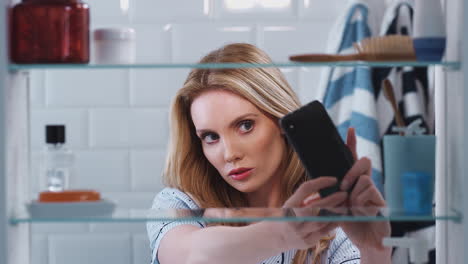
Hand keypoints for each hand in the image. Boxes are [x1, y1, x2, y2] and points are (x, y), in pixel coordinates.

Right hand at [278, 177, 346, 249]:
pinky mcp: (307, 242)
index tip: (333, 180)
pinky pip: (324, 232)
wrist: (278, 236)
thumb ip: (307, 197)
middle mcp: (293, 219)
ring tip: (346, 206)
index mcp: (289, 205)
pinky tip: (341, 218)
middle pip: (316, 207)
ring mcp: (300, 232)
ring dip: (336, 213)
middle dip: (332, 199)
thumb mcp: (292, 203)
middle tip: (344, 194)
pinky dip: (333, 224)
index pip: (306, 189)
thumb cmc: (289, 215)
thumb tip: (327, 187)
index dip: (320, 182)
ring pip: (322, 221)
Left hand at [339, 127, 390, 250]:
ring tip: (351, 207)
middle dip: (352, 171)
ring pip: (364, 179)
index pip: (352, 160)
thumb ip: (332, 195)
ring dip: (354, 193)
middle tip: (343, 187)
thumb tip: (325, 186)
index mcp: (352, 183)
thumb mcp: (335, 207)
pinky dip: (361, 200)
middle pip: (363, 162)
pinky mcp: (381, 200)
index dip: (351, 144)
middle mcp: (364, 184)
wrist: (366, 242)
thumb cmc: (351, 224)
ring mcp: (374, 191)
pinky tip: (360, 210)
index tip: (350, 130)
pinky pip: (370, 190)